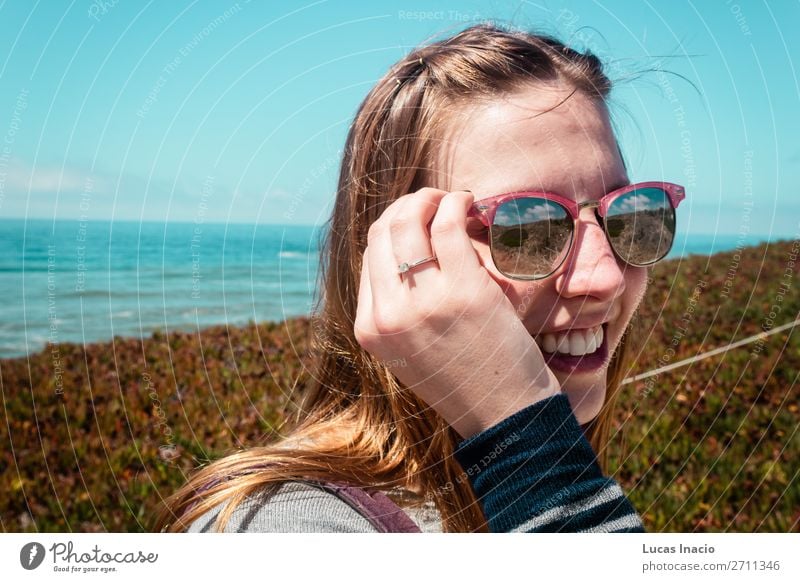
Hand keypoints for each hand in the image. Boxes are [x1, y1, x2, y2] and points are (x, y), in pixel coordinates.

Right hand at [353, 188, 560, 438]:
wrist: (504, 416)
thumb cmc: (464, 379)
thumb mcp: (410, 351)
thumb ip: (397, 310)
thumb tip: (402, 255)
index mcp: (370, 329)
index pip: (369, 255)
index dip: (393, 228)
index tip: (419, 222)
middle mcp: (388, 315)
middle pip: (382, 231)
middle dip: (407, 205)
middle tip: (435, 202)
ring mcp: (424, 303)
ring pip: (408, 221)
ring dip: (430, 198)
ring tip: (453, 201)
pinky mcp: (464, 291)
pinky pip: (448, 225)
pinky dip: (456, 204)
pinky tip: (470, 205)